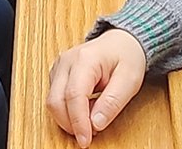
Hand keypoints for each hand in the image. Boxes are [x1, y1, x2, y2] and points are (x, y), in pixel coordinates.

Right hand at [47, 27, 145, 147]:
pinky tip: (85, 109)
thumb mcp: (130, 81)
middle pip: (56, 101)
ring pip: (52, 101)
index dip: (78, 122)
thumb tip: (96, 123)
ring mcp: (59, 66)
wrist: (122, 42)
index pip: (74, 95)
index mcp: (85, 59)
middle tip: (90, 134)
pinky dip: (67, 110)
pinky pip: (55, 98)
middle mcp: (66, 61)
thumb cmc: (127, 57)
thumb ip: (112, 102)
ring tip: (92, 117)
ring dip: (68, 118)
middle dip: (70, 124)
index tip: (85, 140)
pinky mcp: (57, 74)